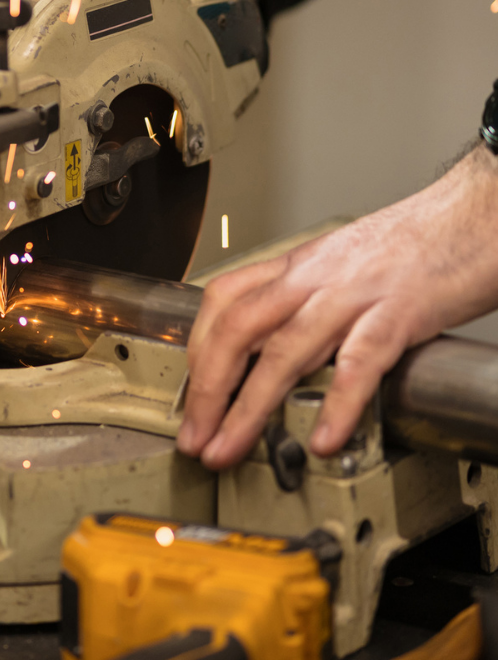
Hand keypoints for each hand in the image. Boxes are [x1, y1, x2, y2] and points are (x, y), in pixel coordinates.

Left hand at [177, 144, 497, 469]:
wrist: (474, 212)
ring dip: (250, 407)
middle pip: (238, 329)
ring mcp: (353, 294)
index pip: (222, 301)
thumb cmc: (413, 243)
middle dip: (207, 389)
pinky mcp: (400, 313)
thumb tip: (277, 347)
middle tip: (194, 437)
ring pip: (285, 351)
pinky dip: (338, 404)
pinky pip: (359, 363)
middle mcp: (314, 277)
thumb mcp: (340, 264)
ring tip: (230, 447)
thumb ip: (307, 300)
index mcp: (298, 266)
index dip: (198, 349)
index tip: (190, 394)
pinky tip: (325, 439)